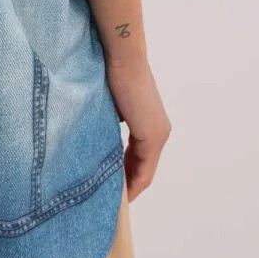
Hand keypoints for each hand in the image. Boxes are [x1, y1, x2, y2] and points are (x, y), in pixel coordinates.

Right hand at [104, 57, 170, 199]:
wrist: (122, 58)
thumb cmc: (112, 74)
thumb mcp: (111, 106)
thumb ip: (111, 125)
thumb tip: (98, 139)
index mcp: (150, 124)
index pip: (140, 159)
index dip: (127, 176)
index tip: (111, 186)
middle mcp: (160, 132)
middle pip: (143, 168)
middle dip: (127, 183)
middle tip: (110, 198)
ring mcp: (158, 134)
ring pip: (144, 170)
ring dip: (129, 184)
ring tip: (114, 199)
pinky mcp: (152, 135)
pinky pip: (143, 168)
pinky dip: (133, 181)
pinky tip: (120, 192)